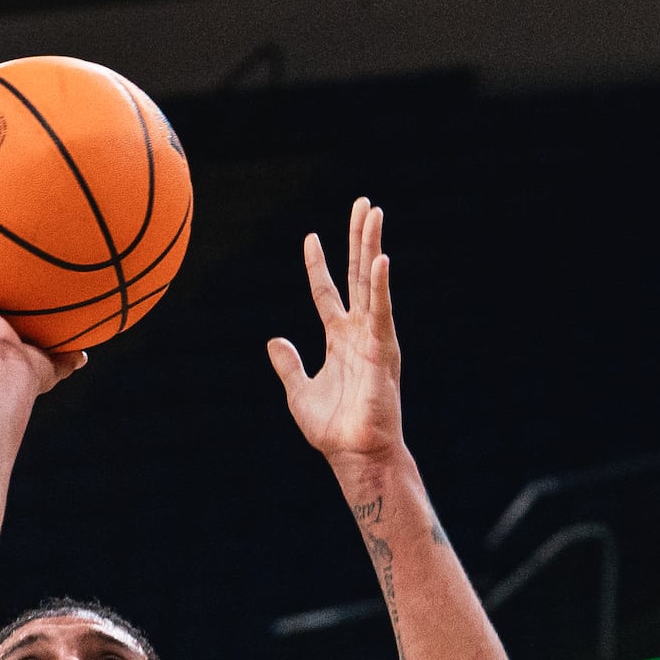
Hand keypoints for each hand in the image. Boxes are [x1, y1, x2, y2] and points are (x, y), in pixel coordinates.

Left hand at [269, 198, 404, 467]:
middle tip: (364, 204)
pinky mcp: (384, 350)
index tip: (311, 237)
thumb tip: (274, 341)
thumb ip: (289, 365)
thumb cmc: (333, 429)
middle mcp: (359, 332)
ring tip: (374, 212)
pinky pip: (382, 311)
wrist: (355, 455)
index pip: (326, 292)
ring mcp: (374, 337)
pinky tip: (381, 258)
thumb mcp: (299, 392)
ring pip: (372, 282)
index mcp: (339, 339)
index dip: (317, 265)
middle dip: (359, 238)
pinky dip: (382, 285)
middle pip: (357, 274)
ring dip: (372, 245)